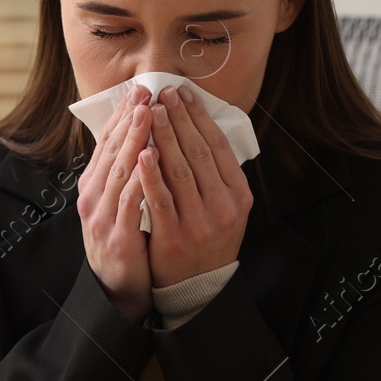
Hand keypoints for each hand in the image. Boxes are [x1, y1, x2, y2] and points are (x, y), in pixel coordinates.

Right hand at [76, 86, 154, 321]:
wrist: (117, 289)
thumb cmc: (124, 240)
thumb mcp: (118, 202)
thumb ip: (125, 172)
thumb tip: (141, 136)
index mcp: (93, 185)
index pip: (107, 143)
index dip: (123, 115)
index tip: (139, 90)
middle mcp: (92, 196)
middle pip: (111, 150)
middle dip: (129, 119)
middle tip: (145, 91)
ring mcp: (102, 216)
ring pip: (119, 170)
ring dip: (134, 140)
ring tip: (148, 113)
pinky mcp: (116, 236)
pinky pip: (129, 201)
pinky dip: (139, 178)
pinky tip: (150, 158)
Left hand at [136, 85, 252, 286]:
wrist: (197, 286)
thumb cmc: (207, 238)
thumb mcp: (226, 207)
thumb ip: (218, 174)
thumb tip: (201, 127)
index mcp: (238, 195)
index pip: (217, 146)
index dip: (200, 117)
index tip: (183, 93)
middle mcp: (223, 207)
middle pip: (198, 153)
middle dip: (179, 119)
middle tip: (163, 93)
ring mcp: (199, 223)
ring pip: (180, 171)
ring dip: (164, 138)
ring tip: (151, 111)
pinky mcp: (174, 238)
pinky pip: (160, 200)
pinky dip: (151, 175)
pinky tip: (142, 152)